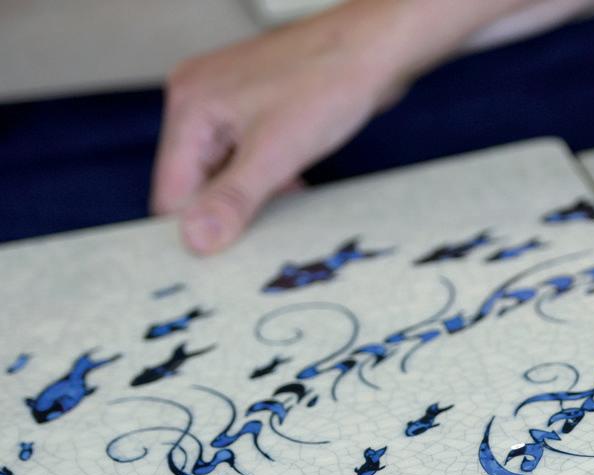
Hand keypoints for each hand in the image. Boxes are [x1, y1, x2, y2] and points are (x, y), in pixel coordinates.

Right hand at [152, 0, 417, 253]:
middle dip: (227, 210)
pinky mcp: (254, 106)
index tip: (220, 260)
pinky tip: (293, 183)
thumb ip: (233, 199)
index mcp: (189, 106)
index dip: (194, 228)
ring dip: (251, 195)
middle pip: (194, 181)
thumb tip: (195, 239)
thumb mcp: (278, 152)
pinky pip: (245, 154)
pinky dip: (265, 176)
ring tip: (285, 200)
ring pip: (223, 170)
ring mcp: (225, 101)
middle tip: (260, 236)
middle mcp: (198, 99)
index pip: (171, 191)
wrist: (374, 48)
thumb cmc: (329, 82)